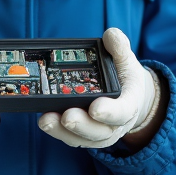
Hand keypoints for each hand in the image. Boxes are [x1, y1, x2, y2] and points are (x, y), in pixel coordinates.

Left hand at [38, 28, 161, 148]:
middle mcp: (116, 123)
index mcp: (130, 103)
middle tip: (66, 117)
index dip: (110, 112)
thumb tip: (110, 35)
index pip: (123, 111)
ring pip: (83, 138)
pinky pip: (73, 139)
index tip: (95, 108)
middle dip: (81, 125)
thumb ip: (119, 47)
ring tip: (46, 120)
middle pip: (100, 130)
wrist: (128, 96)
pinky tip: (45, 122)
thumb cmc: (125, 77)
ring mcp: (100, 132)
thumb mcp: (126, 59)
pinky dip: (58, 133)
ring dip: (64, 132)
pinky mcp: (86, 136)